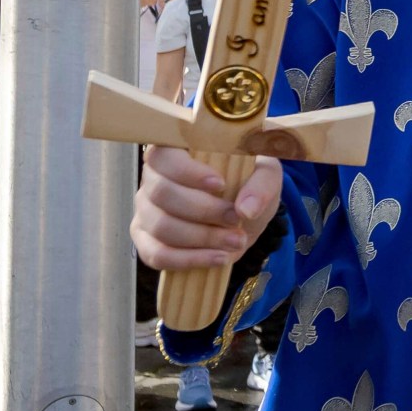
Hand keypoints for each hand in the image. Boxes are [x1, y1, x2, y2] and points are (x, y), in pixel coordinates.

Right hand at [133, 143, 281, 271]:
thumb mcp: (265, 174)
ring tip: (236, 241)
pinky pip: (155, 255)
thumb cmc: (248, 181)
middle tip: (236, 219)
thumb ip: (261, 184)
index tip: (220, 184)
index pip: (162, 156)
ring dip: (201, 238)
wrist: (244, 213)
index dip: (187, 171)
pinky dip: (189, 260)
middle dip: (203, 211)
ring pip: (161, 227)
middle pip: (161, 193)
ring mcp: (146, 210)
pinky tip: (218, 258)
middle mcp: (152, 178)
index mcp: (174, 150)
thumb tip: (246, 209)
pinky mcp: (146, 241)